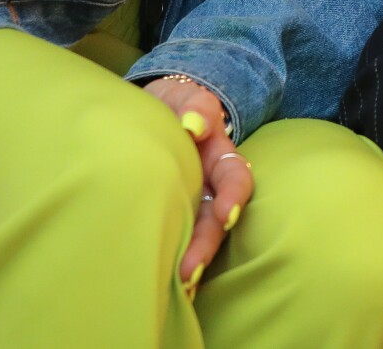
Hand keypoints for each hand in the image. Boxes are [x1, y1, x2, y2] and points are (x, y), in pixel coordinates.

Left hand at [142, 77, 251, 294]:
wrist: (148, 110)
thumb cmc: (172, 102)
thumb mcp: (186, 95)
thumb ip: (196, 105)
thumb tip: (195, 125)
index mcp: (217, 155)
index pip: (234, 177)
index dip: (233, 196)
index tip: (226, 215)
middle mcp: (207, 184)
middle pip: (215, 219)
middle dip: (206, 246)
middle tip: (190, 271)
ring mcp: (188, 200)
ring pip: (195, 234)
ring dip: (190, 260)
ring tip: (178, 286)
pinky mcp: (166, 211)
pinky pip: (173, 236)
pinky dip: (170, 260)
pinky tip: (160, 282)